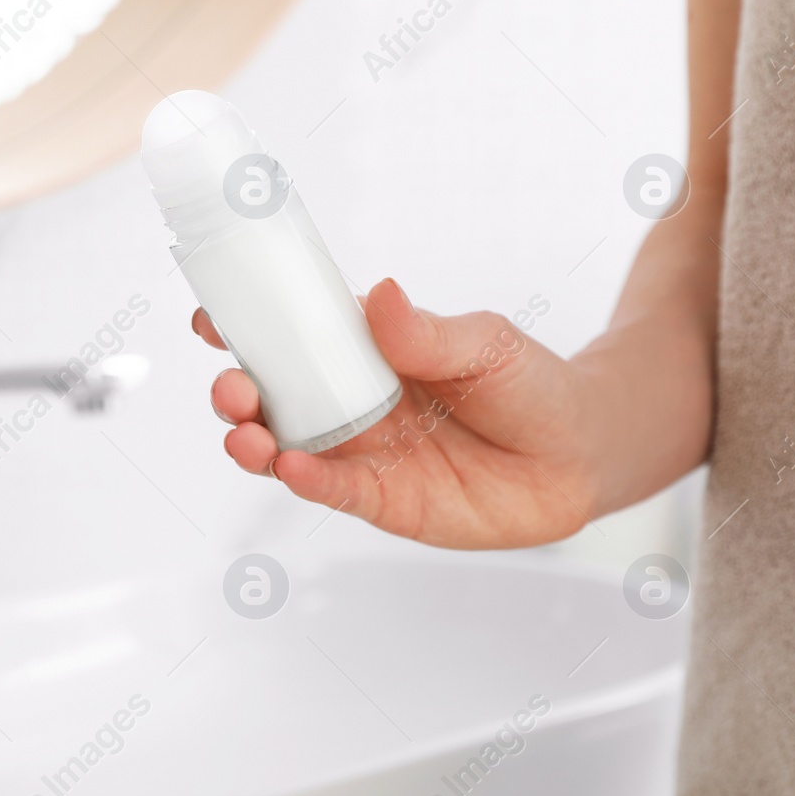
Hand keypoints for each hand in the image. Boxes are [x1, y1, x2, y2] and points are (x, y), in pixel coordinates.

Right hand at [196, 279, 600, 547]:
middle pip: (271, 399)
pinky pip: (335, 491)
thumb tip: (383, 295)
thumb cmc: (530, 386)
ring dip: (255, 441)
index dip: (244, 328)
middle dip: (236, 393)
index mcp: (362, 353)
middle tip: (232, 388)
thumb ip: (430, 331)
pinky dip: (307, 480)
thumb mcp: (485, 344)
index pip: (290, 336)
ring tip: (247, 435)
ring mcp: (362, 454)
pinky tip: (292, 468)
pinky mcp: (384, 501)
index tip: (211, 318)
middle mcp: (350, 403)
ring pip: (287, 448)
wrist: (583, 453)